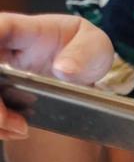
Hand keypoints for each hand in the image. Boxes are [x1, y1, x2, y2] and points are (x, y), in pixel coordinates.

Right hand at [0, 13, 113, 140]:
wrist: (84, 73)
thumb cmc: (86, 51)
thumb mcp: (96, 46)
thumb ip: (85, 53)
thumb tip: (64, 70)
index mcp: (23, 31)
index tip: (0, 72)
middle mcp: (3, 50)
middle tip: (15, 122)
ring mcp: (0, 73)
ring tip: (21, 129)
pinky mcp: (2, 94)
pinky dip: (0, 127)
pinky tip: (18, 131)